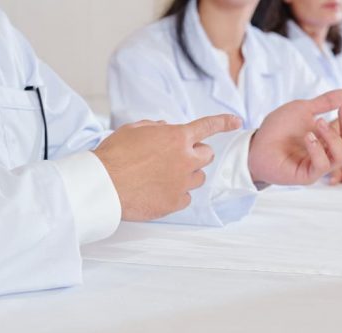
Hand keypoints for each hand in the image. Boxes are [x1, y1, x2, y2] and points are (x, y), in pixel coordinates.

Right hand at [93, 114, 240, 220]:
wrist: (104, 185)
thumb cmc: (115, 155)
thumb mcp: (134, 130)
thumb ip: (157, 127)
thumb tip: (167, 128)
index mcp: (177, 137)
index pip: (208, 126)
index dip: (224, 122)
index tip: (237, 121)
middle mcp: (185, 159)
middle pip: (207, 155)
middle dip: (196, 154)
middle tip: (176, 157)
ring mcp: (183, 183)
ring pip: (198, 178)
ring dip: (187, 175)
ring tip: (162, 175)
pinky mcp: (176, 202)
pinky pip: (186, 197)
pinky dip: (177, 193)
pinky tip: (158, 190)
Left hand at [248, 90, 341, 185]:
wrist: (255, 144)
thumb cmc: (277, 129)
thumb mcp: (302, 109)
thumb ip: (324, 103)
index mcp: (330, 134)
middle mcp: (329, 149)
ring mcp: (320, 164)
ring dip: (331, 136)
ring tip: (315, 124)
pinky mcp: (309, 175)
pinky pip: (323, 163)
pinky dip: (317, 147)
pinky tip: (307, 137)